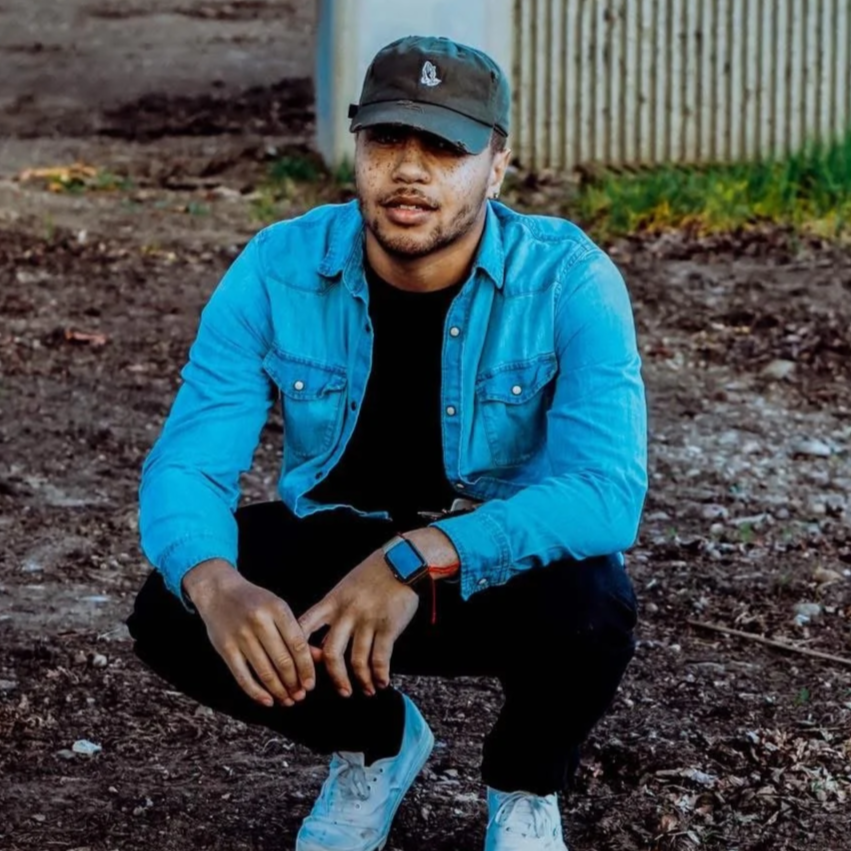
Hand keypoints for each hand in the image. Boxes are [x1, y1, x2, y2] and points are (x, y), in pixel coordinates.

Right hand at [183, 559, 315, 708]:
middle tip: (300, 696)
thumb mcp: (278, 608)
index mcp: (277, 609)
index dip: (306, 668)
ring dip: (278, 691)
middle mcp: (259, 621)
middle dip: (294, 683)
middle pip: (282, 661)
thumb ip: (297, 631)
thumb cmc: (256, 602)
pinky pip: (243, 676)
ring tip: (287, 700)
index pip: (298, 645)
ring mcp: (241, 635)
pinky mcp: (225, 648)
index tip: (311, 684)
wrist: (219, 591)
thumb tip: (317, 658)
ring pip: (264, 671)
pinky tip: (267, 700)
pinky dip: (256, 692)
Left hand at [298, 551, 418, 697]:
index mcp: (331, 602)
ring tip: (366, 689)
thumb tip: (320, 644)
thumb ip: (332, 612)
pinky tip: (381, 682)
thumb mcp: (344, 587)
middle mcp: (347, 613)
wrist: (402, 561)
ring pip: (357, 660)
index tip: (302, 671)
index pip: (305, 628)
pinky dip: (380, 674)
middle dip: (335, 678)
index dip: (300, 653)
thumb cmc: (372, 574)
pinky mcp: (388, 626)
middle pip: (331, 654)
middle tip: (341, 691)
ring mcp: (368, 620)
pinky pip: (380, 658)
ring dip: (361, 680)